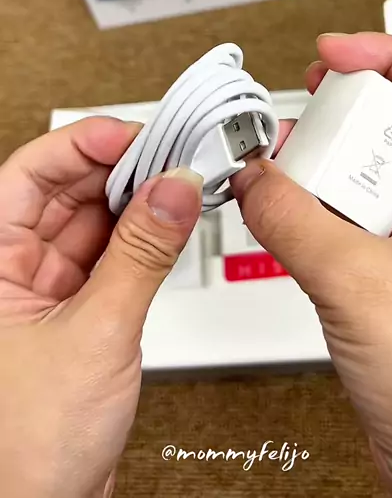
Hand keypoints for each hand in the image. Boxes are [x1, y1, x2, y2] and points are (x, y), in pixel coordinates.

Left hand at [0, 117, 201, 497]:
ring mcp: (42, 293)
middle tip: (171, 157)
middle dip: (120, 171)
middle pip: (65, 193)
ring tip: (180, 186)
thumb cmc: (24, 452)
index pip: (28, 175)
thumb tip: (173, 191)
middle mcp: (8, 271)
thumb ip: (142, 255)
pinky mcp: (75, 315)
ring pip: (92, 223)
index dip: (82, 145)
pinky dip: (143, 241)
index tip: (133, 134)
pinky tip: (170, 225)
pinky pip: (110, 259)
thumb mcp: (95, 334)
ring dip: (137, 204)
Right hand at [232, 33, 391, 497]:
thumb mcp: (358, 281)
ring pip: (375, 177)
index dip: (386, 55)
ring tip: (288, 172)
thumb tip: (254, 179)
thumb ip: (292, 219)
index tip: (335, 52)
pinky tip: (294, 219)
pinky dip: (322, 215)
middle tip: (303, 118)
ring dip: (326, 171)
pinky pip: (359, 222)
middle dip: (345, 117)